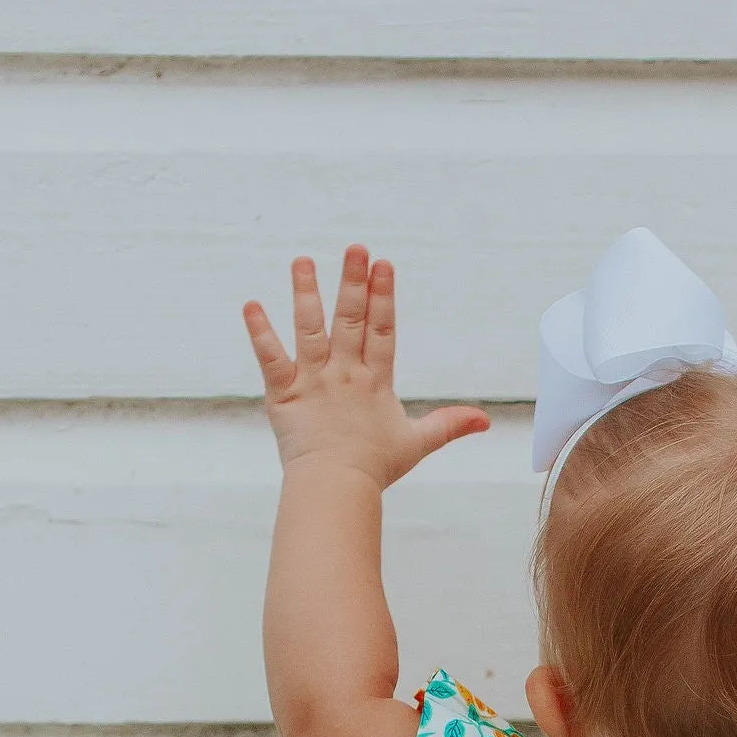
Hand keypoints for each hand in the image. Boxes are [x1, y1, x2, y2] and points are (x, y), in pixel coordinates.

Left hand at [243, 245, 487, 485]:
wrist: (336, 488)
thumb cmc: (374, 468)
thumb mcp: (417, 443)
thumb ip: (449, 425)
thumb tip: (485, 421)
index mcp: (375, 381)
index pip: (382, 331)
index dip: (383, 297)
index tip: (383, 265)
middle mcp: (344, 374)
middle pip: (350, 320)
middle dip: (353, 282)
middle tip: (355, 248)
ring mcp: (313, 381)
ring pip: (309, 329)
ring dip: (306, 294)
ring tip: (302, 262)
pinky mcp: (285, 394)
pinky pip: (270, 358)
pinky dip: (260, 332)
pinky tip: (251, 305)